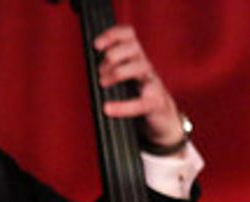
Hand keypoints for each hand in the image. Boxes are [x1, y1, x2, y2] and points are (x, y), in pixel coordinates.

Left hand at [93, 25, 185, 147]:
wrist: (163, 117)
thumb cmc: (140, 95)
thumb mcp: (126, 75)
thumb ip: (111, 67)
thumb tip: (86, 67)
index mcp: (136, 58)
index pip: (128, 35)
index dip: (113, 35)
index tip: (97, 45)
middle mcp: (145, 66)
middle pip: (133, 47)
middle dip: (114, 55)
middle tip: (100, 70)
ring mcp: (153, 83)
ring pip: (140, 66)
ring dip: (118, 72)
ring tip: (104, 83)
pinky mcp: (155, 103)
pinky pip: (140, 102)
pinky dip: (122, 106)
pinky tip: (109, 109)